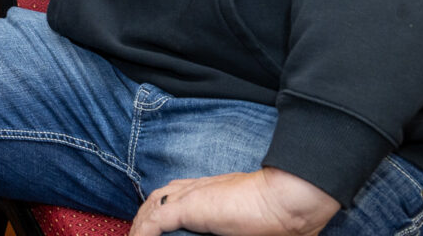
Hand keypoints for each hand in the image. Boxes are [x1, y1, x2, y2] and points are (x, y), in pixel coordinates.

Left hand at [130, 168, 339, 235]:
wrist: (285, 200)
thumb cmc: (276, 214)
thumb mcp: (244, 223)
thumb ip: (229, 226)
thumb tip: (229, 231)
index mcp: (206, 190)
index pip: (172, 196)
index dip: (159, 211)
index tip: (154, 228)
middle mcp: (193, 190)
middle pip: (156, 201)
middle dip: (143, 220)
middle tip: (137, 235)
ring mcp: (189, 197)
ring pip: (151, 210)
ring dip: (140, 226)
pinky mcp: (188, 207)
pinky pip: (156, 222)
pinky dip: (144, 232)